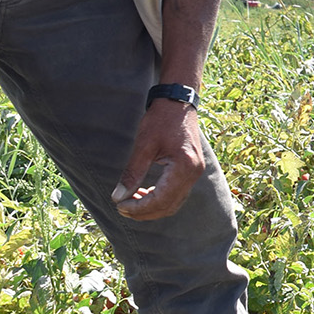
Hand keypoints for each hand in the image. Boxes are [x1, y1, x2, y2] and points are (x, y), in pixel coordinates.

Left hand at [113, 100, 206, 220]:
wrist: (178, 101)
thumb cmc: (161, 119)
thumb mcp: (144, 145)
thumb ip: (132, 173)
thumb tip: (118, 197)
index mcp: (184, 167)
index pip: (161, 199)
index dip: (139, 207)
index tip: (119, 206)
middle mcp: (194, 173)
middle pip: (168, 206)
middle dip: (144, 212)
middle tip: (121, 209)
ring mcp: (195, 172)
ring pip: (173, 203)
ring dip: (152, 207)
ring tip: (130, 202)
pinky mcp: (192, 170)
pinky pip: (176, 194)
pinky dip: (159, 198)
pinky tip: (143, 193)